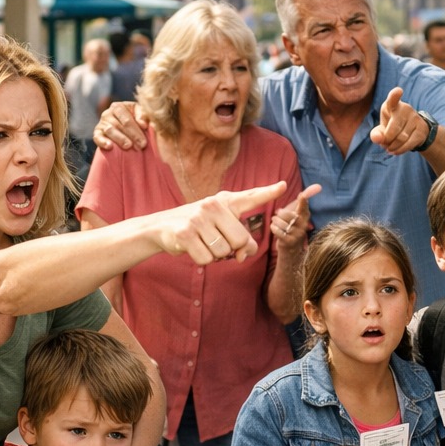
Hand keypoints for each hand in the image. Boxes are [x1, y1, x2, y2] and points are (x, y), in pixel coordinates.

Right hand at [93, 102, 148, 151]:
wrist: (123, 129)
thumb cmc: (134, 120)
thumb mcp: (139, 114)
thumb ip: (143, 116)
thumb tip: (143, 125)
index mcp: (118, 107)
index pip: (127, 119)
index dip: (136, 130)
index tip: (144, 142)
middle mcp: (107, 113)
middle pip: (119, 125)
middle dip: (131, 136)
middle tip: (140, 147)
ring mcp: (101, 123)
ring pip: (109, 130)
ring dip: (120, 139)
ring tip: (128, 146)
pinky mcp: (97, 133)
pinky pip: (97, 137)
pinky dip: (103, 142)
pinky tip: (110, 146)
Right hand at [156, 181, 287, 263]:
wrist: (160, 228)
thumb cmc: (196, 228)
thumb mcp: (218, 226)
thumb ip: (239, 238)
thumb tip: (244, 255)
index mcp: (224, 201)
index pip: (250, 197)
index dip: (268, 192)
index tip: (284, 185)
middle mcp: (212, 205)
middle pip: (241, 240)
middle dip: (232, 250)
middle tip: (219, 244)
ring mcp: (198, 218)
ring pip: (223, 252)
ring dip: (216, 256)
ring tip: (203, 243)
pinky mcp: (185, 233)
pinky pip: (207, 259)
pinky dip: (202, 260)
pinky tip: (193, 248)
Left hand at [270, 183, 320, 252]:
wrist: (291, 250)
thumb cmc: (291, 227)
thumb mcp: (296, 213)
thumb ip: (300, 202)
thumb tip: (312, 188)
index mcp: (304, 216)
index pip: (304, 206)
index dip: (303, 200)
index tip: (302, 195)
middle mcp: (303, 225)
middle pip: (287, 214)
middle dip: (279, 214)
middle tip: (278, 217)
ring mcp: (297, 234)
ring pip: (280, 222)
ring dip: (275, 222)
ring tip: (276, 224)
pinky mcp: (290, 241)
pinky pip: (277, 230)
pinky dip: (273, 228)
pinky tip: (275, 229)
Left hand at [369, 88, 430, 154]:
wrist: (413, 132)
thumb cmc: (393, 128)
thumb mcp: (382, 130)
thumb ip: (376, 134)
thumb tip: (378, 139)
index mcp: (392, 105)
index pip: (393, 99)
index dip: (395, 95)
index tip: (398, 91)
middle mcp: (405, 108)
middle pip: (393, 129)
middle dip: (386, 140)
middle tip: (384, 144)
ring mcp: (415, 118)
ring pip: (401, 138)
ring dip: (392, 147)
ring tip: (389, 148)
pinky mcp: (422, 129)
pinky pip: (409, 143)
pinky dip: (400, 150)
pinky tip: (395, 151)